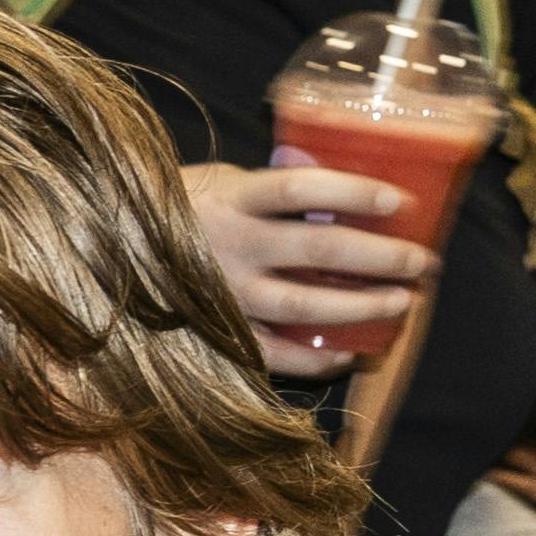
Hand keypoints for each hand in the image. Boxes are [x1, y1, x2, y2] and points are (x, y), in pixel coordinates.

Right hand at [179, 160, 437, 357]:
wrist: (113, 249)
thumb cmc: (177, 207)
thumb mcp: (220, 178)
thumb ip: (271, 181)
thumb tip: (335, 176)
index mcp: (232, 198)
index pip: (301, 189)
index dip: (354, 193)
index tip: (401, 200)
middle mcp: (231, 245)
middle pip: (318, 248)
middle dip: (380, 256)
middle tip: (422, 261)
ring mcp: (224, 291)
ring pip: (303, 304)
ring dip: (360, 305)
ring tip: (402, 302)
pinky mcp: (216, 328)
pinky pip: (271, 351)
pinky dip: (313, 359)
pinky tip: (348, 353)